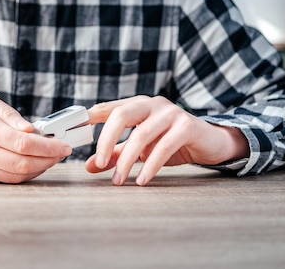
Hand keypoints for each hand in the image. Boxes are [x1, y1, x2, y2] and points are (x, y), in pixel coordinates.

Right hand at [0, 94, 71, 182]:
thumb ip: (10, 116)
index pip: (23, 143)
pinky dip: (22, 174)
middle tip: (62, 153)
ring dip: (39, 169)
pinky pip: (4, 180)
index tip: (64, 145)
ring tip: (51, 158)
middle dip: (49, 160)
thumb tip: (34, 130)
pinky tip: (33, 164)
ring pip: (16, 176)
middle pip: (23, 163)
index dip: (49, 146)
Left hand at [84, 96, 248, 185]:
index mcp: (139, 105)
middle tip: (98, 163)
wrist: (211, 144)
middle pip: (122, 114)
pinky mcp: (187, 126)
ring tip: (118, 180)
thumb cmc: (172, 143)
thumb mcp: (141, 150)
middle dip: (106, 140)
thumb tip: (89, 166)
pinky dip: (150, 165)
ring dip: (127, 160)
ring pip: (142, 134)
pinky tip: (142, 180)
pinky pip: (164, 146)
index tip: (74, 129)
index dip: (90, 116)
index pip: (109, 107)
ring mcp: (171, 113)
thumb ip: (116, 155)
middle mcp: (153, 104)